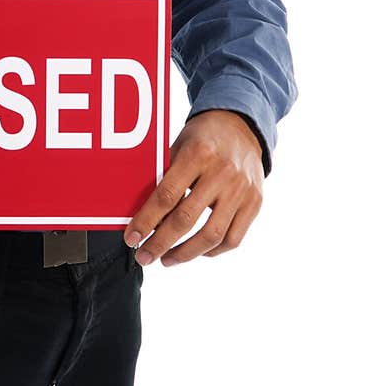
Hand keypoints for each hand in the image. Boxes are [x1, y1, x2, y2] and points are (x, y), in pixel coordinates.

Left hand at [123, 110, 263, 266]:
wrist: (241, 126)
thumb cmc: (202, 137)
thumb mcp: (178, 145)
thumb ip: (162, 175)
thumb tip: (138, 212)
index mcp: (197, 154)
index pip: (166, 195)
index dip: (145, 221)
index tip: (132, 238)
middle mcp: (222, 173)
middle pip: (185, 219)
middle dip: (159, 243)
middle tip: (144, 257)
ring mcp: (241, 190)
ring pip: (211, 235)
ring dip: (185, 254)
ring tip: (166, 259)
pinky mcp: (255, 202)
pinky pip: (233, 238)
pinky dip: (212, 251)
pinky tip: (196, 252)